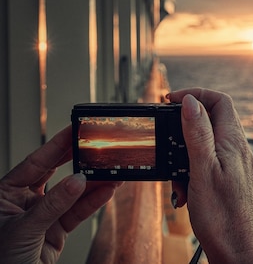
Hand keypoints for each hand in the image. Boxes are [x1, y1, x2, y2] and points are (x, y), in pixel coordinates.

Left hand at [0, 125, 120, 263]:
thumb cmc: (0, 260)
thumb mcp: (23, 229)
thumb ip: (52, 205)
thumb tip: (76, 181)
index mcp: (6, 193)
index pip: (35, 162)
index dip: (56, 146)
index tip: (74, 130)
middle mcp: (24, 201)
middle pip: (56, 173)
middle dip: (79, 160)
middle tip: (97, 145)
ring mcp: (42, 216)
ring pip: (72, 194)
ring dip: (94, 183)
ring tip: (113, 171)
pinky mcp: (56, 231)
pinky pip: (78, 212)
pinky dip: (94, 202)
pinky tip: (108, 190)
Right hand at [168, 88, 252, 263]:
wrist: (237, 249)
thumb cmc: (221, 216)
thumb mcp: (202, 170)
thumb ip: (197, 133)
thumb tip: (190, 101)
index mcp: (233, 141)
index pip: (219, 101)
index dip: (195, 94)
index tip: (170, 100)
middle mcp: (238, 149)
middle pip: (212, 119)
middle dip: (185, 126)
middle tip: (166, 136)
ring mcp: (236, 165)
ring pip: (207, 144)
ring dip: (186, 156)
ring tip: (176, 179)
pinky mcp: (231, 180)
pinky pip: (208, 165)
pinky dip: (192, 172)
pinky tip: (185, 192)